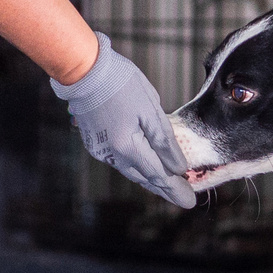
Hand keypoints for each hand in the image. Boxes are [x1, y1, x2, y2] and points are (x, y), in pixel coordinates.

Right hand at [52, 34, 194, 208]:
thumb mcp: (150, 109)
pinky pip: (119, 160)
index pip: (157, 175)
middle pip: (144, 178)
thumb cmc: (120, 83)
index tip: (189, 202)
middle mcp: (111, 155)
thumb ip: (165, 141)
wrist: (84, 70)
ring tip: (168, 186)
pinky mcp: (94, 141)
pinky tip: (144, 166)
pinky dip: (135, 166)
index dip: (174, 189)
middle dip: (165, 189)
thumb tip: (179, 167)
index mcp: (127, 147)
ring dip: (150, 178)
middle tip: (184, 200)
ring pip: (130, 170)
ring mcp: (100, 149)